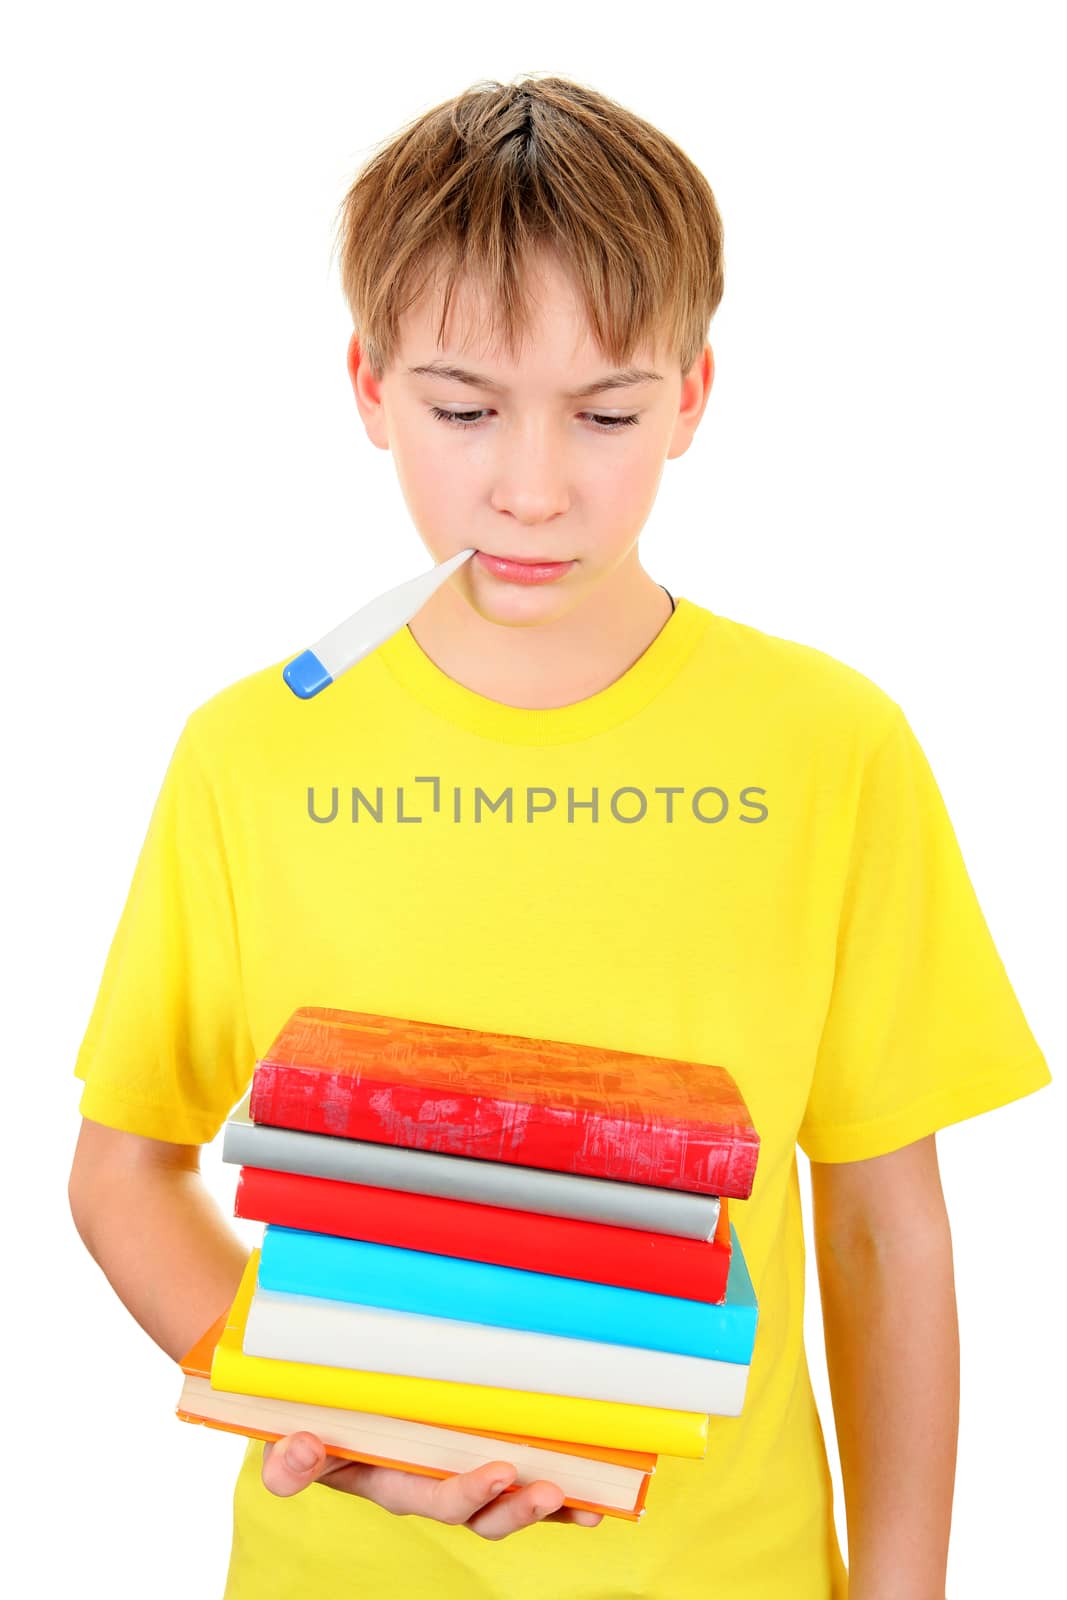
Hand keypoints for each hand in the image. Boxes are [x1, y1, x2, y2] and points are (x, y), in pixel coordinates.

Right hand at [261, 1429, 604, 1539]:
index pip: (434, 1498)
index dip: (469, 1492)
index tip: (499, 1470)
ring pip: (503, 1506)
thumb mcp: (286, 1445)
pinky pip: (516, 1485)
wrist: (312, 1409)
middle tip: (547, 1487)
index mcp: (390, 1484)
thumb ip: (289, 1461)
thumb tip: (303, 1449)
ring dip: (542, 1507)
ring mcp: (453, 1475)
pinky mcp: (473, 1457)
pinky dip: (554, 1496)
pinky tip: (591, 1499)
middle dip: (514, 1507)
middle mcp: (428, 1487)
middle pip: (479, 1515)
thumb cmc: (305, 1423)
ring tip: (578, 1497)